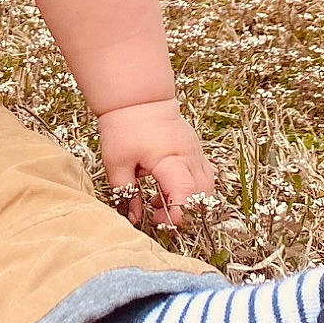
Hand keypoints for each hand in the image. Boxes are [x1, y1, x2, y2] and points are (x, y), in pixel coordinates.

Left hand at [97, 98, 214, 229]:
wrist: (138, 99)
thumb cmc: (125, 127)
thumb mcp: (116, 162)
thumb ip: (126, 192)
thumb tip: (134, 217)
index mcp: (170, 157)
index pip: (185, 189)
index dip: (181, 209)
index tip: (169, 223)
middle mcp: (189, 157)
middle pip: (202, 193)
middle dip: (185, 212)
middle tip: (159, 218)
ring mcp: (196, 154)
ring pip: (206, 187)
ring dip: (189, 202)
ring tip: (159, 205)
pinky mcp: (196, 152)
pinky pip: (203, 177)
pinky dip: (191, 190)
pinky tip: (168, 191)